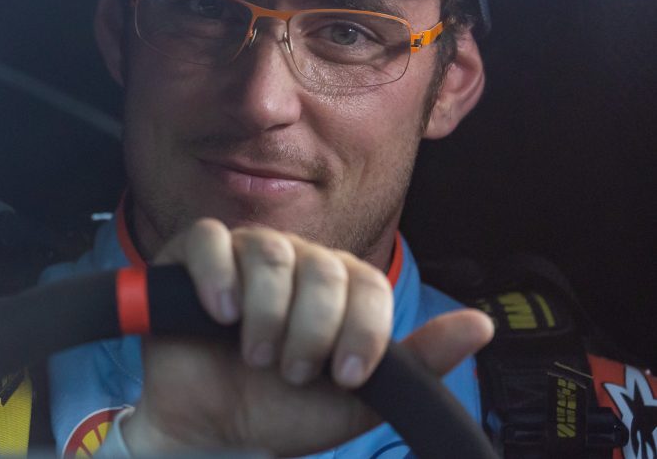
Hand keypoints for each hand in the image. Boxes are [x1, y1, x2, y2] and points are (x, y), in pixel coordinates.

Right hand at [121, 220, 492, 455]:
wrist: (210, 434)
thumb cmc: (277, 412)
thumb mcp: (356, 399)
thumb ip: (418, 363)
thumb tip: (481, 325)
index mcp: (333, 290)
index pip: (366, 281)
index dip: (361, 328)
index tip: (345, 376)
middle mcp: (292, 263)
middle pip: (320, 266)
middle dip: (311, 328)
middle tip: (290, 372)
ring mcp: (241, 255)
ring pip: (270, 252)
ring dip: (268, 313)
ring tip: (254, 354)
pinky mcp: (189, 257)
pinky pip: (209, 238)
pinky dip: (218, 273)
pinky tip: (222, 313)